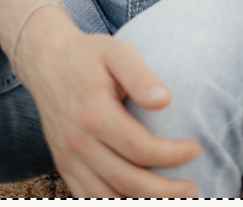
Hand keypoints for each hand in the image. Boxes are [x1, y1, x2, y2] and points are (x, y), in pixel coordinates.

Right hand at [16, 9, 200, 196]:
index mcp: (94, 115)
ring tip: (171, 199)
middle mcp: (78, 144)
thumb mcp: (117, 52)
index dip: (171, 155)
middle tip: (193, 188)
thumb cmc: (89, 55)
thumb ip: (141, 75)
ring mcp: (68, 159)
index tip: (196, 150)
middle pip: (125, 181)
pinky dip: (114, 204)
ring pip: (106, 198)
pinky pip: (87, 198)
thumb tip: (166, 100)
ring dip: (140, 204)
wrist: (46, 62)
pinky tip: (138, 200)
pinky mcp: (63, 166)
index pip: (139, 148)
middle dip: (164, 191)